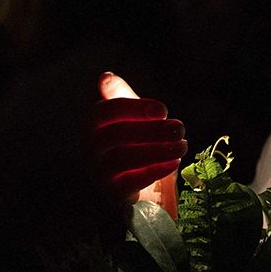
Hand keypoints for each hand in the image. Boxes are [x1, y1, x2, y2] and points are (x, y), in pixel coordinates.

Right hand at [92, 72, 186, 203]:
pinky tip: (174, 163)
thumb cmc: (140, 148)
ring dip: (157, 149)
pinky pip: (130, 182)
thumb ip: (123, 97)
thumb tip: (105, 77)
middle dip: (152, 129)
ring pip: (122, 157)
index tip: (163, 111)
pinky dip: (154, 170)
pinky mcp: (112, 195)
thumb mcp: (136, 120)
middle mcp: (89, 149)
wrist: (148, 194)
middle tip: (180, 128)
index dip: (134, 108)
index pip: (105, 111)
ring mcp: (98, 173)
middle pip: (115, 134)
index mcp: (92, 127)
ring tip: (182, 145)